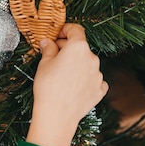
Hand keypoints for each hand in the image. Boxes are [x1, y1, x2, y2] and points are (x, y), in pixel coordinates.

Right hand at [27, 23, 107, 145]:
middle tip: (53, 56)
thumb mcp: (44, 64)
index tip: (58, 35)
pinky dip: (85, 80)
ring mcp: (98, 74)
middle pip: (81, 47)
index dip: (65, 30)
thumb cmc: (48, 88)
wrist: (57, 116)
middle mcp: (92, 58)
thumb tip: (47, 42)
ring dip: (77, 65)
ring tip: (62, 76)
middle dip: (68, 49)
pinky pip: (94, 79)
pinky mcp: (100, 89)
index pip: (75, 29)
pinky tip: (74, 87)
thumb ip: (48, 48)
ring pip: (87, 64)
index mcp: (78, 47)